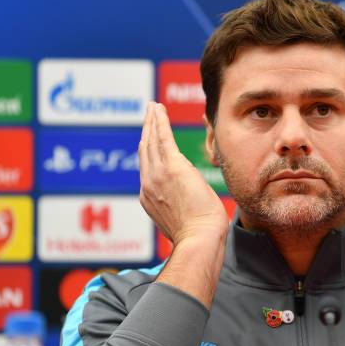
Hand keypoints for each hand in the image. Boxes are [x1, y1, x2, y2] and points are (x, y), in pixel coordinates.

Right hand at [138, 102, 228, 246]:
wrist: (199, 238)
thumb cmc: (198, 235)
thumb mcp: (181, 220)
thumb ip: (178, 208)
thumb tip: (187, 207)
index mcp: (150, 198)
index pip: (147, 168)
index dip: (147, 150)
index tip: (148, 138)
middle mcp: (149, 184)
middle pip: (145, 150)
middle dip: (146, 130)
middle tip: (148, 114)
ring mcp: (158, 175)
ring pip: (151, 141)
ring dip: (151, 121)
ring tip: (152, 107)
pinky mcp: (173, 167)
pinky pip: (163, 138)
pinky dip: (159, 121)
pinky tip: (158, 109)